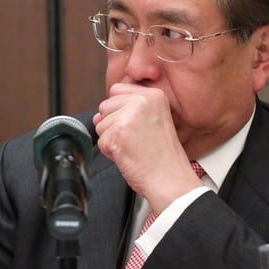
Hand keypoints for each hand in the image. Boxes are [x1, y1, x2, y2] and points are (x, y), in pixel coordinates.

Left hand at [94, 83, 202, 211]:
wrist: (170, 179)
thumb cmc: (162, 156)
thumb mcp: (152, 121)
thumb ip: (125, 111)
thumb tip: (97, 116)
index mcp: (153, 95)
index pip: (116, 90)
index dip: (120, 111)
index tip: (136, 126)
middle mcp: (141, 101)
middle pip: (105, 106)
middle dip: (114, 126)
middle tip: (136, 139)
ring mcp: (129, 116)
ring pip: (100, 125)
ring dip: (112, 140)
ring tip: (134, 148)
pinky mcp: (118, 133)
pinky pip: (101, 141)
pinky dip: (110, 153)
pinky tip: (129, 155)